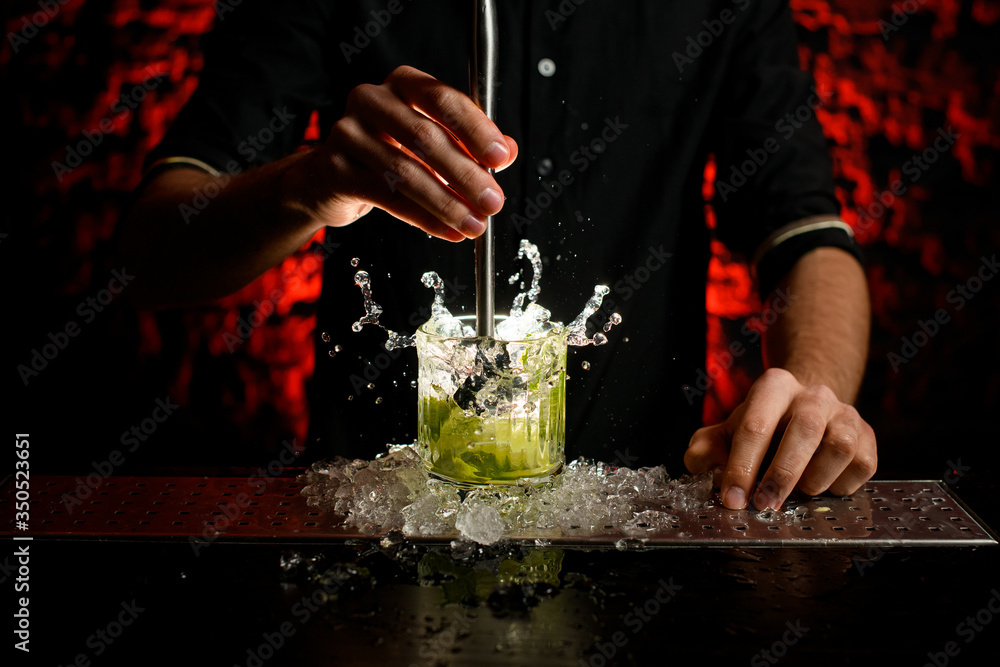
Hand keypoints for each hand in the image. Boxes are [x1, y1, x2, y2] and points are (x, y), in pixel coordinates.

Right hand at [293, 65, 517, 240]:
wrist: (331, 178)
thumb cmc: (390, 153)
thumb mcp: (434, 143)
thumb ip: (470, 143)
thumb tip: (508, 151)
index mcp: (401, 84)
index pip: (443, 100)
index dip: (475, 129)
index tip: (500, 158)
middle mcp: (371, 100)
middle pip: (426, 137)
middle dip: (466, 175)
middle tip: (494, 202)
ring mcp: (348, 133)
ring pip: (406, 172)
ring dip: (447, 203)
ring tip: (475, 225)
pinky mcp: (335, 169)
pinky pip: (387, 198)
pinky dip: (424, 218)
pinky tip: (448, 231)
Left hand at [684, 368, 876, 509]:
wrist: (806, 412)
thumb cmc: (762, 427)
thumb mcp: (727, 432)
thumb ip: (706, 448)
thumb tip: (701, 466)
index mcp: (774, 387)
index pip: (755, 425)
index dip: (741, 466)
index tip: (732, 498)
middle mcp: (813, 394)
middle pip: (803, 431)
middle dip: (781, 474)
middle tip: (764, 504)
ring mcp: (845, 413)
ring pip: (839, 446)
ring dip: (815, 479)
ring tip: (798, 490)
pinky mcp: (868, 436)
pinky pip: (861, 465)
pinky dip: (840, 485)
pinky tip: (823, 485)